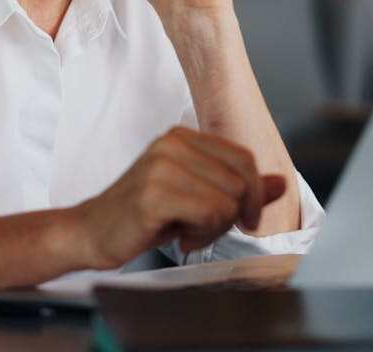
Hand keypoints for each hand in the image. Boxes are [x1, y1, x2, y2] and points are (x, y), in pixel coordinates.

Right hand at [74, 126, 287, 269]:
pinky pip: (209, 214)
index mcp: (181, 136)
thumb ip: (238, 187)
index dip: (253, 194)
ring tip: (187, 231)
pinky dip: (201, 235)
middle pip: (240, 181)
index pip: (244, 157)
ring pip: (227, 200)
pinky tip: (179, 237)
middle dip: (230, 215)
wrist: (90, 232)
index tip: (243, 219)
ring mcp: (161, 166)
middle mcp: (171, 143)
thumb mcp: (196, 196)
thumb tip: (282, 183)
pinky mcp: (153, 194)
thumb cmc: (143, 216)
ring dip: (214, 228)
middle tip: (202, 228)